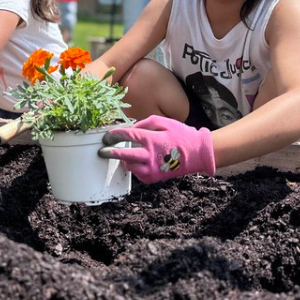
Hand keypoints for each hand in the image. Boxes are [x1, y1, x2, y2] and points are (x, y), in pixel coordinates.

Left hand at [98, 116, 215, 183]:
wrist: (197, 153)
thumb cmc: (180, 135)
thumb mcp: (164, 122)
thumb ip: (145, 123)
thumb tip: (131, 129)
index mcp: (152, 140)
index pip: (128, 136)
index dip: (116, 135)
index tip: (108, 135)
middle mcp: (150, 155)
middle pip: (124, 155)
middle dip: (110, 152)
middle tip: (102, 151)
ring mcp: (152, 168)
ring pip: (130, 166)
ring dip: (125, 161)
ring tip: (124, 156)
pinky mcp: (155, 177)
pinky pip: (139, 175)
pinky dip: (136, 168)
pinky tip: (138, 163)